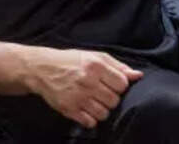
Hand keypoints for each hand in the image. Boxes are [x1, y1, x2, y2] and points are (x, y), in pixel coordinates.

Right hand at [25, 47, 142, 129]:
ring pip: (104, 114)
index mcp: (95, 66)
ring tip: (93, 101)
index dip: (118, 85)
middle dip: (110, 98)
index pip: (122, 84)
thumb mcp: (94, 56)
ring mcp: (77, 97)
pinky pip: (90, 122)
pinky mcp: (68, 109)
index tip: (111, 84)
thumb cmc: (70, 61)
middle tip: (100, 93)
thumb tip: (138, 76)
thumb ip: (117, 66)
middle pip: (114, 101)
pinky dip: (90, 118)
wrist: (41, 68)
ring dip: (101, 109)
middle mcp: (87, 81)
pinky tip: (85, 108)